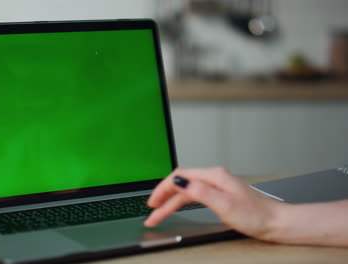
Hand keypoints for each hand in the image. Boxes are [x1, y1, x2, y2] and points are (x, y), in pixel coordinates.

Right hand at [144, 167, 286, 240]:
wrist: (276, 222)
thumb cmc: (256, 215)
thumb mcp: (225, 205)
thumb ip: (200, 192)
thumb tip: (179, 181)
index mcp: (213, 176)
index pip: (179, 176)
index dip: (162, 189)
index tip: (152, 202)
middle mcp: (214, 177)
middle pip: (180, 183)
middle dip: (163, 197)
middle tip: (152, 212)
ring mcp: (216, 185)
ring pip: (186, 190)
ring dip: (171, 202)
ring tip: (159, 214)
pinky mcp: (219, 194)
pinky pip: (194, 195)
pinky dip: (181, 202)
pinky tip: (177, 207)